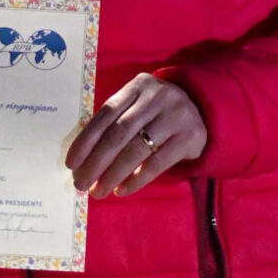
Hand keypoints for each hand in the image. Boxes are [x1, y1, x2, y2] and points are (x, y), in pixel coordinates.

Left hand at [66, 74, 207, 197]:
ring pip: (136, 149)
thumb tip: (83, 158)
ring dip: (113, 174)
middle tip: (80, 183)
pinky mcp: (190, 137)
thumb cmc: (160, 113)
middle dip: (96, 161)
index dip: (86, 140)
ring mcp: (175, 116)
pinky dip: (137, 179)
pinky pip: (157, 163)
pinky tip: (121, 190)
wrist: (206, 110)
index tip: (71, 163)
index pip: (105, 113)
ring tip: (98, 191)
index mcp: (138, 86)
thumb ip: (115, 122)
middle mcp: (156, 97)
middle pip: (119, 132)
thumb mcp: (139, 105)